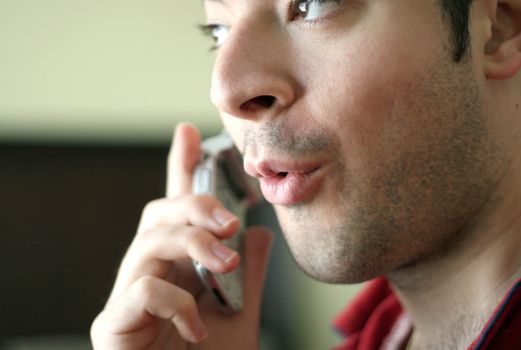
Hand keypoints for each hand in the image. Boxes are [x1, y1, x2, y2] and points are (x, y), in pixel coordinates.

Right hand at [90, 123, 272, 348]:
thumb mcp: (242, 317)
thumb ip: (248, 277)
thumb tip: (258, 235)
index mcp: (178, 267)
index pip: (176, 208)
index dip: (180, 167)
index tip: (187, 131)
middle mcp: (148, 274)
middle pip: (158, 214)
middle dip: (194, 206)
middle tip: (230, 219)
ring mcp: (127, 298)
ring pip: (149, 242)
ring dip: (192, 245)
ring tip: (224, 263)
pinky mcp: (112, 326)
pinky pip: (140, 290)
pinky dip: (176, 302)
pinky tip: (200, 327)